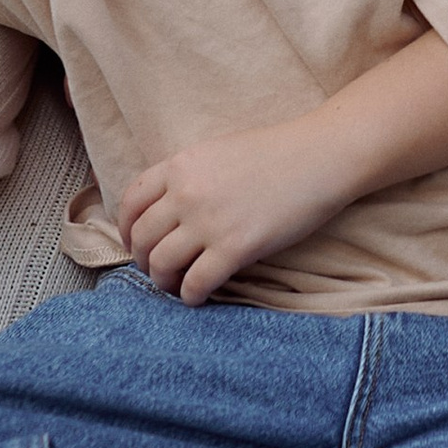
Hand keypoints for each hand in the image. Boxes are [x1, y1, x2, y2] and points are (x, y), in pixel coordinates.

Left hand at [120, 35, 447, 302]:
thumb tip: (168, 206)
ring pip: (162, 264)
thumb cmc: (277, 152)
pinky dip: (191, 296)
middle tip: (156, 269)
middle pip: (142, 238)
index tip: (134, 242)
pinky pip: (196, 283)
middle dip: (143, 259)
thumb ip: (189, 175)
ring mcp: (209, 222)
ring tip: (175, 286)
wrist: (321, 157)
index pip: (131, 202)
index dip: (126, 228)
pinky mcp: (235, 248)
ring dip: (162, 281)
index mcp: (180, 165)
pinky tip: (199, 297)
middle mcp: (186, 193)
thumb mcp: (219, 151)